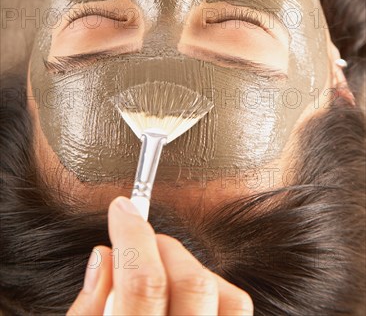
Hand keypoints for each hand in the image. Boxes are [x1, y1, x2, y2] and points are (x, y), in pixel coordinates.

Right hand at [67, 196, 253, 314]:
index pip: (143, 283)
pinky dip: (213, 288)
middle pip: (191, 282)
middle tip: (137, 239)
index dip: (131, 234)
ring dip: (189, 266)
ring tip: (160, 267)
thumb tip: (106, 254)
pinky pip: (237, 310)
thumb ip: (88, 308)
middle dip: (160, 246)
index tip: (122, 207)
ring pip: (228, 295)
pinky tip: (184, 291)